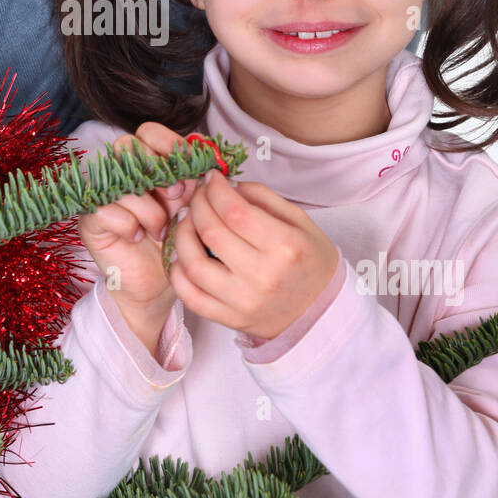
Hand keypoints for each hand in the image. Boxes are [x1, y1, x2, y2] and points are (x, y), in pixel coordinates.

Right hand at [77, 122, 204, 309]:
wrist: (158, 282)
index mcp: (148, 163)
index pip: (149, 132)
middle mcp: (122, 173)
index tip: (191, 166)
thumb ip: (194, 179)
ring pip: (122, 183)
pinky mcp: (91, 219)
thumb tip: (205, 155)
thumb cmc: (176, 240)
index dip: (169, 143)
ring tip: (161, 230)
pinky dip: (129, 225)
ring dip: (150, 210)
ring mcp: (103, 194)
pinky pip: (106, 210)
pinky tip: (138, 238)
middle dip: (157, 169)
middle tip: (174, 195)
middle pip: (127, 145)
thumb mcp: (191, 205)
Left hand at [164, 173, 339, 340]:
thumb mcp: (301, 222)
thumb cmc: (310, 262)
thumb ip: (263, 198)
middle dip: (197, 205)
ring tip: (186, 220)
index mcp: (285, 247)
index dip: (215, 189)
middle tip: (198, 196)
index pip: (235, 211)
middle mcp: (263, 276)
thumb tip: (227, 186)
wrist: (320, 311)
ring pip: (193, 264)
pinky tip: (182, 254)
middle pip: (211, 232)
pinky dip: (177, 272)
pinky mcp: (229, 319)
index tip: (211, 179)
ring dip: (181, 235)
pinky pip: (190, 296)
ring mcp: (243, 301)